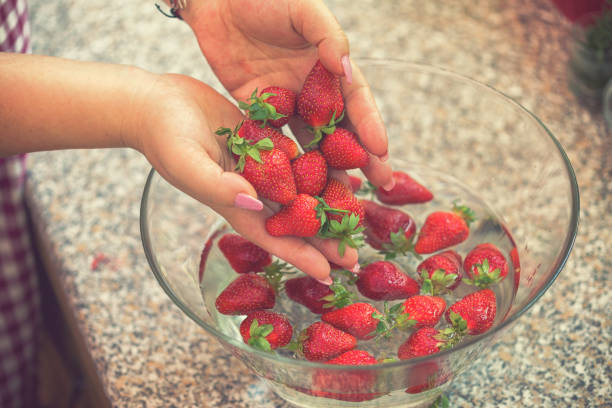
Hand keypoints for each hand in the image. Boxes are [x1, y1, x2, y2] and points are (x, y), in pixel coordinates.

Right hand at [135, 74, 359, 280]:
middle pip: (294, 220)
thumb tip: (254, 201)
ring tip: (356, 217)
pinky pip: (296, 156)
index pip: (273, 236)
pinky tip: (343, 170)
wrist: (154, 102)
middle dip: (322, 240)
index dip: (301, 256)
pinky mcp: (262, 139)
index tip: (329, 274)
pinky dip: (319, 165)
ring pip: (300, 190)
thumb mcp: (186, 163)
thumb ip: (218, 185)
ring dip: (327, 204)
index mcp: (234, 202)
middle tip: (354, 258)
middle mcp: (251, 188)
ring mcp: (258, 164)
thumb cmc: (163, 136)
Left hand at [178, 0, 393, 188]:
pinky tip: (296, 184)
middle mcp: (312, 88)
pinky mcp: (259, 111)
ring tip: (341, 193)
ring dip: (328, 167)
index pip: (356, 100)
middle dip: (361, 155)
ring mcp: (287, 102)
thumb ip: (327, 36)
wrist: (216, 0)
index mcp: (329, 65)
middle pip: (341, 128)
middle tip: (379, 184)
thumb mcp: (302, 9)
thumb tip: (348, 69)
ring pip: (312, 141)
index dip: (370, 126)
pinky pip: (276, 139)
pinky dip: (287, 162)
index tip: (382, 152)